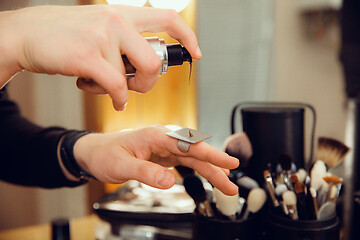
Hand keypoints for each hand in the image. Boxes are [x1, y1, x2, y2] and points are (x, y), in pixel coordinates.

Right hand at [0, 5, 200, 110]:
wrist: (26, 34)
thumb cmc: (64, 35)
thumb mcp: (99, 27)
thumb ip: (124, 41)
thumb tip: (145, 65)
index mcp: (123, 14)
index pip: (167, 17)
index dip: (187, 36)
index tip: (196, 52)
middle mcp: (116, 21)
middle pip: (154, 60)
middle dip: (149, 83)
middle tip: (134, 87)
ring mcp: (102, 37)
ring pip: (133, 77)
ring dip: (125, 92)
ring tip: (106, 88)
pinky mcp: (87, 55)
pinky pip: (116, 87)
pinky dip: (117, 100)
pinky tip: (111, 99)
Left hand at [73, 125, 238, 195]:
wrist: (95, 152)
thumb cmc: (105, 154)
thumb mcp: (122, 166)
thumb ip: (146, 173)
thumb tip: (169, 181)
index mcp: (156, 136)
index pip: (189, 144)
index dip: (211, 155)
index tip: (229, 163)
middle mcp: (164, 139)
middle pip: (196, 153)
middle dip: (216, 168)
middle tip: (232, 184)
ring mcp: (165, 147)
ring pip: (194, 158)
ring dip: (210, 172)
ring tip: (226, 185)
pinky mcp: (164, 155)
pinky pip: (186, 162)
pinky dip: (199, 170)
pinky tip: (209, 176)